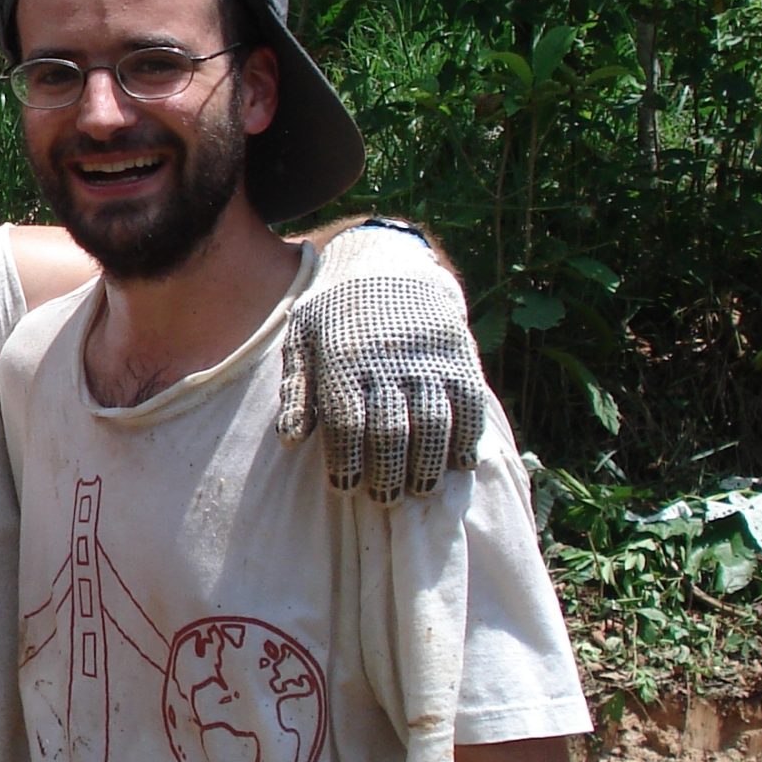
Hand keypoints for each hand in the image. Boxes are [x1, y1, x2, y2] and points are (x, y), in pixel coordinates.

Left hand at [278, 225, 484, 500]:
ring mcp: (428, 360)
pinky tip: (459, 463)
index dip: (346, 461)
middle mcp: (388, 362)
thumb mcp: (302, 340)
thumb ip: (298, 390)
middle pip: (391, 430)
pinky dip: (468, 438)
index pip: (346, 423)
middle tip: (383, 499)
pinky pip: (470, 406)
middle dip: (388, 473)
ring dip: (429, 464)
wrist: (387, 262)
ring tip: (420, 491)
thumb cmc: (335, 312)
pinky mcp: (460, 357)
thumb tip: (291, 440)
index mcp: (344, 360)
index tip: (344, 488)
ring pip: (434, 423)